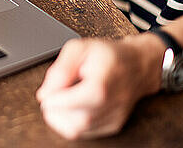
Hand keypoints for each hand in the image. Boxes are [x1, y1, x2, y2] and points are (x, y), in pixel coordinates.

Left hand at [36, 36, 163, 139]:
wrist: (137, 64)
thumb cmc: (107, 55)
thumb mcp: (79, 49)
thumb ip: (60, 70)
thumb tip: (45, 94)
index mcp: (102, 84)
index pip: (72, 103)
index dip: (53, 101)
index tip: (46, 93)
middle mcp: (112, 105)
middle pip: (75, 122)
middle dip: (55, 112)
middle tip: (51, 97)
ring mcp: (115, 118)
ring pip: (79, 131)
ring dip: (62, 118)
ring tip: (62, 100)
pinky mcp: (114, 125)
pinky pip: (86, 133)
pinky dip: (73, 122)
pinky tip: (73, 107)